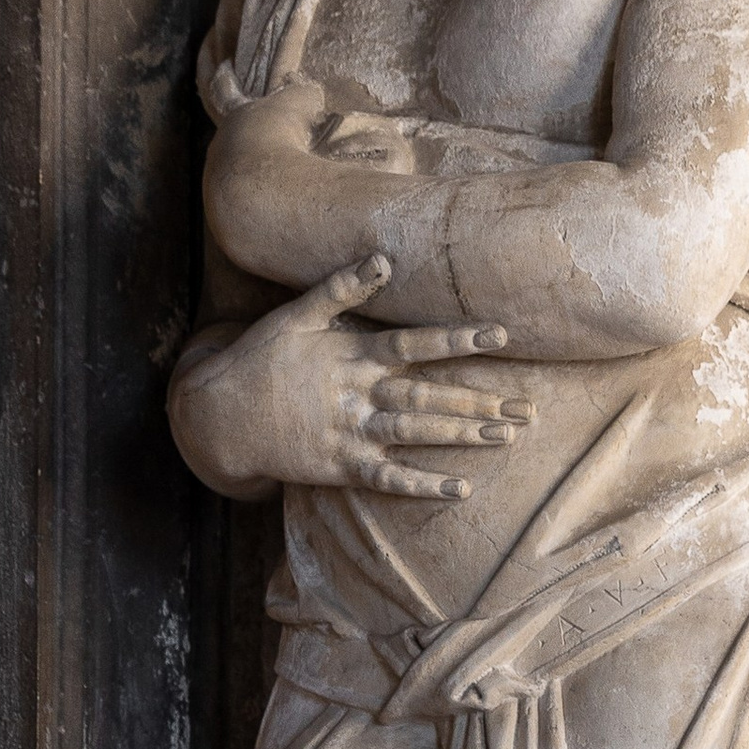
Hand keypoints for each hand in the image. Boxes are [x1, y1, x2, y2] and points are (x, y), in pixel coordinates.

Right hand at [168, 256, 535, 503]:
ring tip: (508, 436)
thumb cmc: (261, 359)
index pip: (414, 344)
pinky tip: (462, 489)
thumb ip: (341, 289)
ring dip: (464, 435)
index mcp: (351, 356)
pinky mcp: (343, 467)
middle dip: (480, 399)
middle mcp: (357, 395)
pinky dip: (425, 485)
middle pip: (429, 394)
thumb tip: (382, 259)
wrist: (221, 415)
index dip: (457, 339)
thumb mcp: (295, 316)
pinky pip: (390, 479)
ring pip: (418, 434)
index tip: (499, 334)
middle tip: (527, 405)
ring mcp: (352, 433)